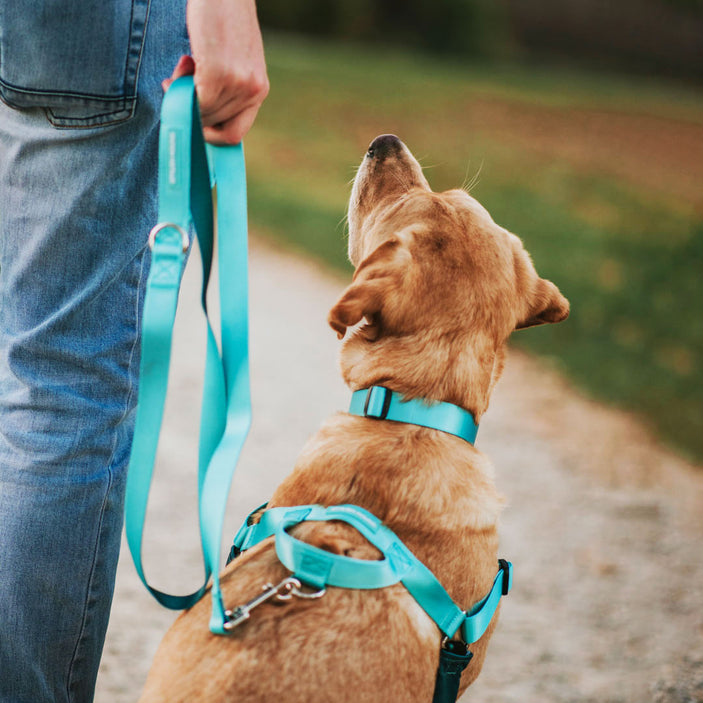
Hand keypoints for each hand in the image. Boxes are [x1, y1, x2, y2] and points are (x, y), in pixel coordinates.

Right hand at [164, 0, 268, 144]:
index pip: (235, 135)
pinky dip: (179, 88)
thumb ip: (226, 86)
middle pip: (213, 126)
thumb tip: (199, 115)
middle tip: (182, 80)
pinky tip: (182, 65)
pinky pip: (194, 102)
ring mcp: (238, 84)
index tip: (193, 117)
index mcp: (258, 90)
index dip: (210, 134)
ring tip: (185, 65)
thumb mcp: (232, 59)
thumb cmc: (222, 19)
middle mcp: (253, 91)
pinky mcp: (219, 74)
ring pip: (201, 113)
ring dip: (183, 93)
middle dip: (192, 109)